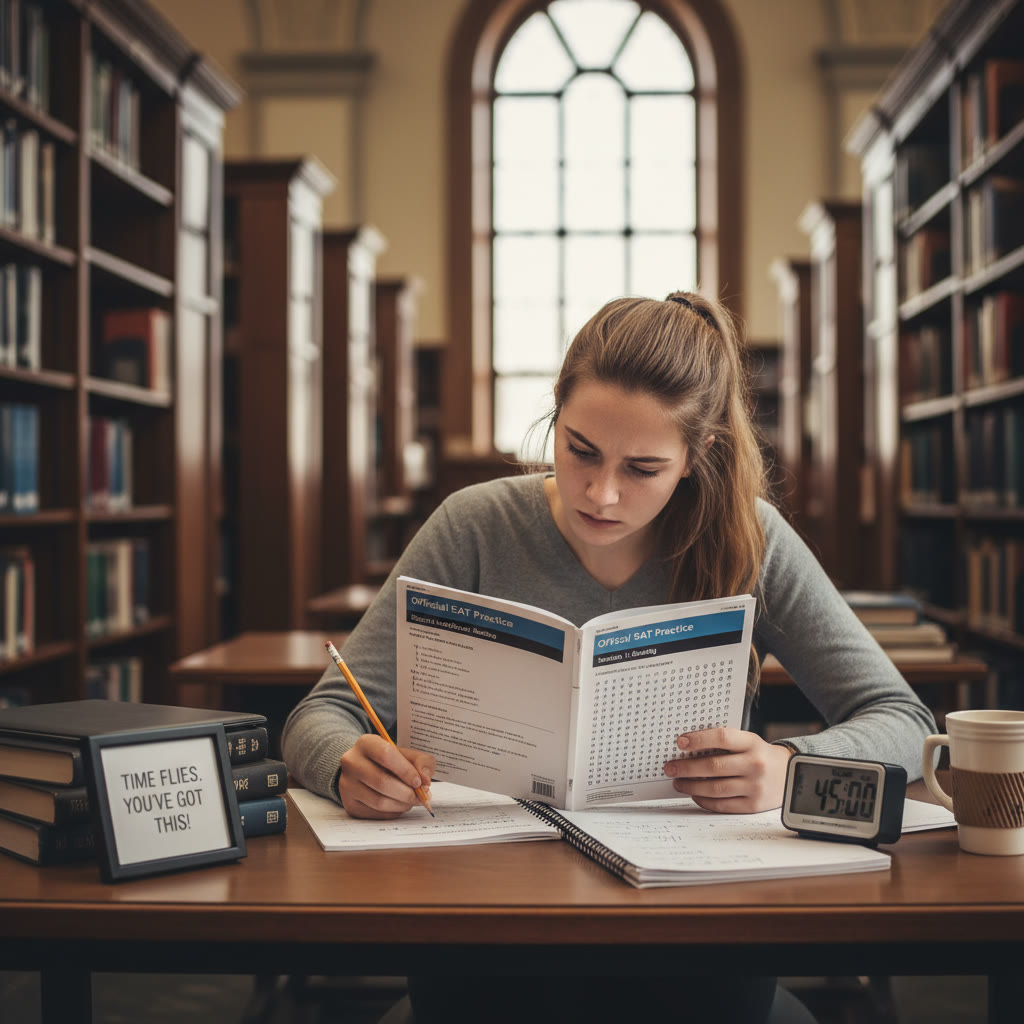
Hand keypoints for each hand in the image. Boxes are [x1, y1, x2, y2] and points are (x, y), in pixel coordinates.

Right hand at [336, 734, 435, 818]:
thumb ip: (422, 762)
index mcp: (366, 743)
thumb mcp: (407, 754)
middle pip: (382, 781)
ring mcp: (347, 784)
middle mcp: (351, 762)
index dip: (406, 771)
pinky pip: (375, 814)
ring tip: (411, 801)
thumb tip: (425, 780)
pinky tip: (398, 805)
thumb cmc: (389, 761)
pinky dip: (392, 812)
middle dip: (406, 793)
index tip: (419, 782)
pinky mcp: (349, 804)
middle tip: (420, 797)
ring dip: (401, 805)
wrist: (365, 770)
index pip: (386, 755)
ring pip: (379, 801)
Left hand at [664, 728, 791, 812]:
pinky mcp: (753, 806)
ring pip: (715, 788)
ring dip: (691, 786)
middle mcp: (755, 765)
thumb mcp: (749, 742)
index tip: (680, 742)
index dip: (699, 739)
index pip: (722, 737)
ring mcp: (755, 787)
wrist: (792, 776)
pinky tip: (694, 794)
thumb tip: (688, 748)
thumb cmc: (760, 756)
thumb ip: (725, 744)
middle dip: (686, 767)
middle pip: (714, 766)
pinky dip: (704, 800)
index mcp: (752, 743)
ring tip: (678, 782)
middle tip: (670, 767)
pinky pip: (723, 804)